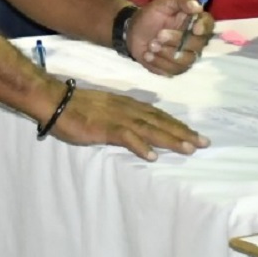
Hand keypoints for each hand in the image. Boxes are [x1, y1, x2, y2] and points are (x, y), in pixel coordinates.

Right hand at [46, 87, 206, 160]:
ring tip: (188, 148)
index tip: (195, 134)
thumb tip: (136, 127)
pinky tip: (153, 156)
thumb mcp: (105, 110)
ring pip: (150, 128)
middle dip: (183, 132)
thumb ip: (121, 118)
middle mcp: (127, 109)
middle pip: (160, 121)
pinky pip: (126, 137)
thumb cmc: (76, 107)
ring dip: (170, 138)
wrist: (53, 100)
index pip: (158, 115)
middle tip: (204, 143)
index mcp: (128, 105)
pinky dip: (140, 146)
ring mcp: (117, 118)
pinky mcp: (104, 127)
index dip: (177, 125)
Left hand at [126, 0, 214, 74]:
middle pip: (197, 45)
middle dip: (176, 40)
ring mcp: (186, 56)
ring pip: (186, 60)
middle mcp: (195, 40)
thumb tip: (198, 7)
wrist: (133, 32)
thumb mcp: (164, 2)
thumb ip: (182, 0)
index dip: (204, 28)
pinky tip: (148, 55)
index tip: (195, 29)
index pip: (208, 25)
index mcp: (195, 22)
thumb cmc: (152, 15)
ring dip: (166, 53)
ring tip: (150, 45)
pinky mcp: (175, 68)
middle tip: (158, 35)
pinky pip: (173, 70)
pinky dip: (158, 63)